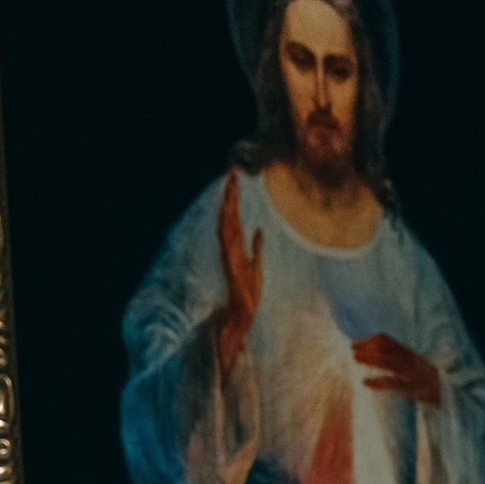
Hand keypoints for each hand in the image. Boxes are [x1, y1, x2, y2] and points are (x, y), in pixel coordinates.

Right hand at [213, 171, 263, 379]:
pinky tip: (227, 208)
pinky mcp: (229, 260)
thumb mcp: (257, 264)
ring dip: (228, 202)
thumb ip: (256, 247)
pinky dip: (226, 222)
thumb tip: (258, 231)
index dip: (234, 198)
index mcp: (235, 246)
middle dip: (230, 193)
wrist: (244, 312)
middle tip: (233, 171)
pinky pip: (225, 238)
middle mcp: (229, 246)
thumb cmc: (249, 292)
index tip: (235, 180)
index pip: (234, 217)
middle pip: (228, 214)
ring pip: (226, 221)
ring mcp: (228, 253)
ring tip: (230, 183)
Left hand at [352, 333, 440, 407]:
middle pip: (383, 348)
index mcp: (406, 352)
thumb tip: (378, 353)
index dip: (369, 339)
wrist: (443, 390)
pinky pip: (390, 382)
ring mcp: (408, 372)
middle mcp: (407, 359)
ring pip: (385, 361)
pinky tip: (365, 382)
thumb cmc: (424, 377)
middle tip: (352, 350)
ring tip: (355, 359)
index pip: (386, 340)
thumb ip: (398, 356)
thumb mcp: (412, 362)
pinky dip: (376, 382)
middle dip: (365, 347)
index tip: (356, 341)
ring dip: (368, 359)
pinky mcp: (408, 387)